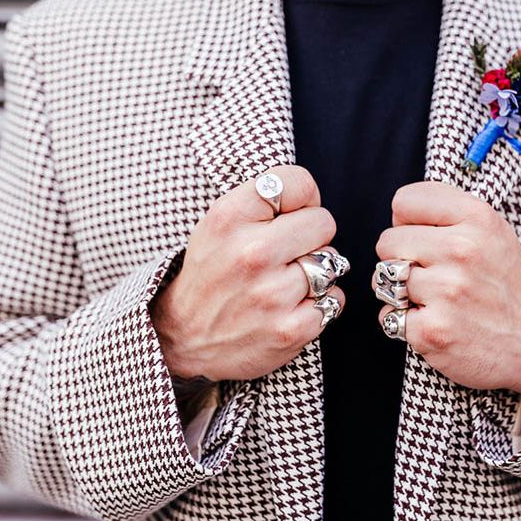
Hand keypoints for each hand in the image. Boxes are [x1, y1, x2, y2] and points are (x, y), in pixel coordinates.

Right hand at [150, 165, 344, 381]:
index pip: (299, 183)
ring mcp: (272, 294)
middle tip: (286, 252)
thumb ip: (262, 199)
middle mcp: (252, 253)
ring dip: (316, 272)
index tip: (286, 215)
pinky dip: (320, 303)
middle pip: (324, 222)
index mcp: (230, 217)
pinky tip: (291, 306)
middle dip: (311, 235)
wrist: (185, 337)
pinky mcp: (290, 329)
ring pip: (332, 262)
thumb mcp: (219, 222)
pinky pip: (335, 299)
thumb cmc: (211, 272)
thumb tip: (311, 196)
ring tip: (283, 281)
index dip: (300, 198)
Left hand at [374, 182, 520, 406]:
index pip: (404, 202)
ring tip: (431, 298)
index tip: (426, 237)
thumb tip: (398, 213)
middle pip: (387, 241)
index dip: (408, 222)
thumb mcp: (491, 230)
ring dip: (399, 291)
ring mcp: (446, 292)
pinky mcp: (432, 330)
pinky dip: (401, 321)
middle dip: (400, 258)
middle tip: (430, 272)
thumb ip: (447, 211)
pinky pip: (387, 314)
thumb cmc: (501, 282)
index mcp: (477, 218)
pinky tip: (431, 320)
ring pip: (383, 279)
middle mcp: (461, 250)